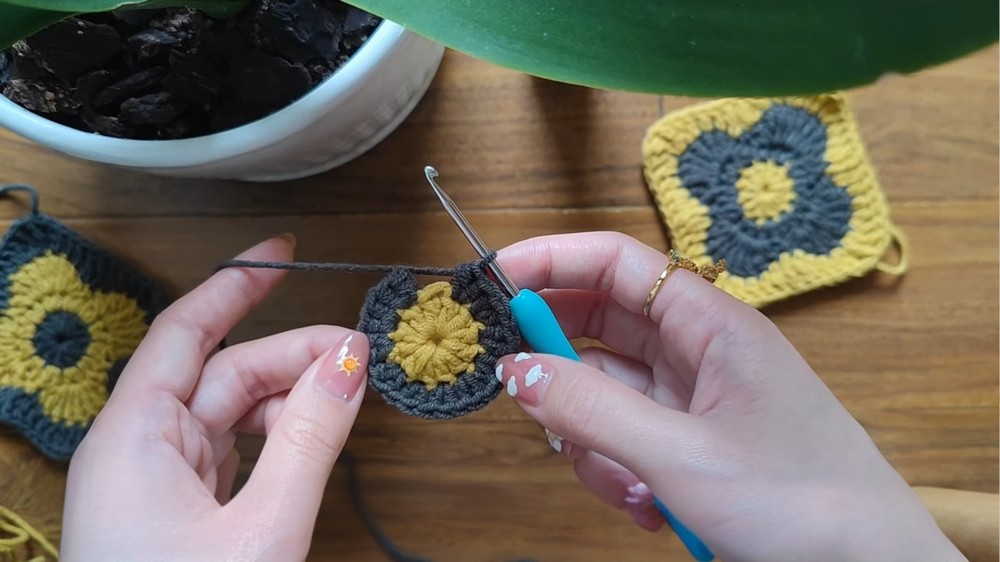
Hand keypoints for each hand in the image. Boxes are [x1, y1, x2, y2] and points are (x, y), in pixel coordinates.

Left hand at [61, 235, 369, 560]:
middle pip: (221, 372)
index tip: (283, 254)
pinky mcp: (178, 508)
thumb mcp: (264, 527)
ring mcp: (157, 480)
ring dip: (289, 397)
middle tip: (359, 352)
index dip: (236, 283)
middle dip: (290, 354)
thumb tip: (349, 362)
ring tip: (347, 394)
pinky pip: (232, 450)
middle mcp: (138, 449)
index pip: (187, 331)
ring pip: (230, 411)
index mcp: (134, 438)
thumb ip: (311, 439)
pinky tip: (312, 436)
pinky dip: (276, 436)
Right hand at [494, 232, 962, 561]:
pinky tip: (646, 508)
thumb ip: (591, 410)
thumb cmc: (807, 505)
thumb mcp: (682, 457)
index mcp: (714, 326)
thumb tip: (515, 369)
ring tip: (624, 485)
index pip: (619, 264)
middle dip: (561, 360)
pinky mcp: (696, 447)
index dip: (553, 260)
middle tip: (522, 387)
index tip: (494, 278)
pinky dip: (619, 470)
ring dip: (594, 437)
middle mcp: (704, 353)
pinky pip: (630, 438)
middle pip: (605, 325)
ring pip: (609, 392)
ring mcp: (699, 402)